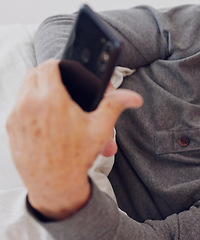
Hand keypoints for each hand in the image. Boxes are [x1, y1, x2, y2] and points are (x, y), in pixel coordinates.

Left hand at [6, 59, 142, 219]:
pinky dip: (29, 104)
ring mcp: (17, 116)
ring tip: (54, 99)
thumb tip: (133, 97)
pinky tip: (44, 116)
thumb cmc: (76, 158)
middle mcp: (30, 104)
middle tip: (62, 84)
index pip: (49, 66)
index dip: (59, 64)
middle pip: (34, 74)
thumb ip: (115, 105)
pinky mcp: (11, 127)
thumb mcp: (100, 129)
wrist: (55, 184)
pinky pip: (18, 106)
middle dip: (48, 74)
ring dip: (37, 88)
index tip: (66, 69)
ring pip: (24, 88)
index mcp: (52, 100)